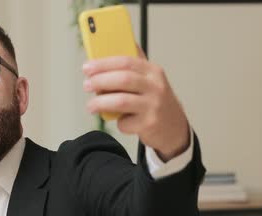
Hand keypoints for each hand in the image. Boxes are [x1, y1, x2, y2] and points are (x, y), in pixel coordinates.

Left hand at [82, 46, 189, 160]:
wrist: (174, 127)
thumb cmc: (155, 99)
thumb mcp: (149, 78)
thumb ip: (133, 64)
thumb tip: (113, 43)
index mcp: (152, 71)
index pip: (126, 61)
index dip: (103, 63)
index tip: (87, 67)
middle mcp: (155, 86)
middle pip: (123, 79)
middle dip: (100, 81)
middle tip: (86, 85)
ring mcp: (153, 106)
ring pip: (121, 101)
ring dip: (101, 103)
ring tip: (91, 106)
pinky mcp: (149, 124)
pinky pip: (125, 122)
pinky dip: (118, 122)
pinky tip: (119, 120)